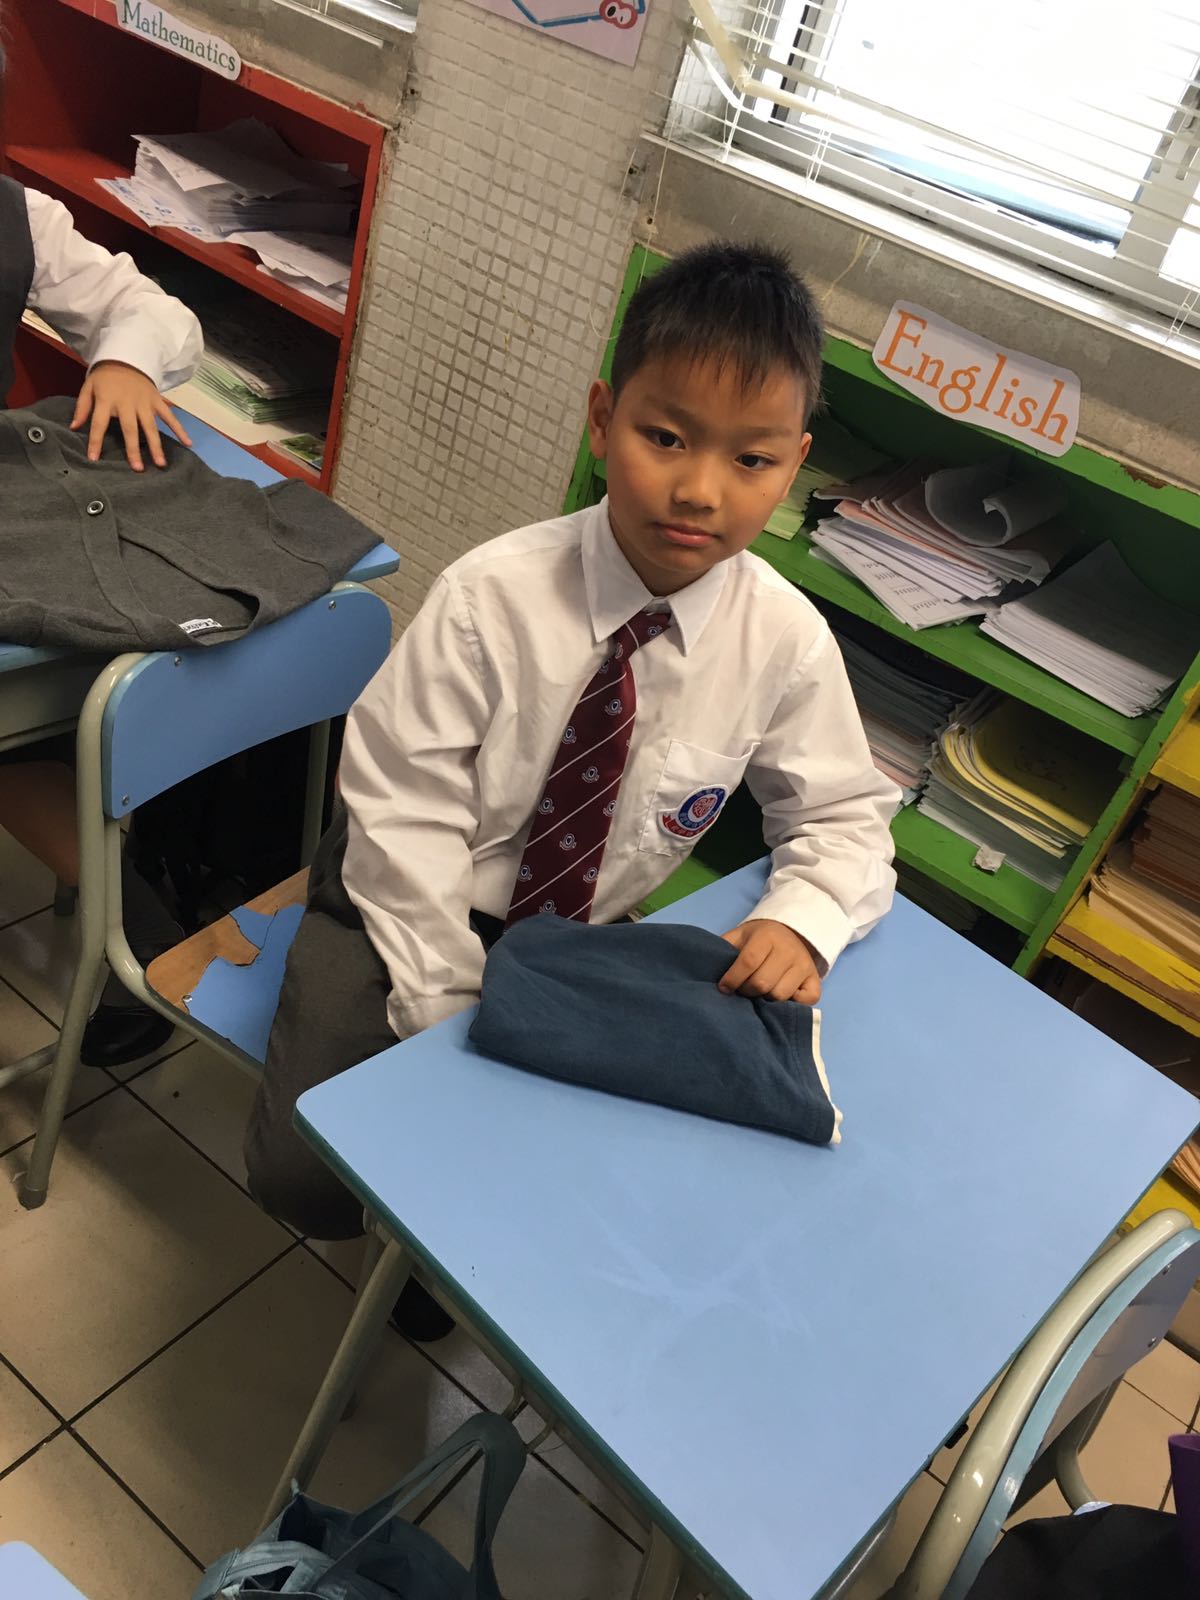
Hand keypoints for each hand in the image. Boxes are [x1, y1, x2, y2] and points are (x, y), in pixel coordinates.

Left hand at [70, 361, 191, 470]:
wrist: (126, 356)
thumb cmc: (105, 376)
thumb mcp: (88, 387)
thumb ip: (82, 407)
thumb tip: (74, 427)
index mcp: (107, 400)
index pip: (99, 423)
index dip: (96, 441)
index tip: (94, 459)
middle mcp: (127, 403)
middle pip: (130, 429)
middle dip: (133, 449)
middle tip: (137, 468)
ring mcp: (145, 403)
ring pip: (151, 427)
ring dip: (156, 446)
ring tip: (160, 464)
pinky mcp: (157, 401)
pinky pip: (169, 416)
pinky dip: (179, 429)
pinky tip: (187, 444)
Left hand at [719, 919, 821, 1003]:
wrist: (790, 932)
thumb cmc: (758, 939)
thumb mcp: (739, 936)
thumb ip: (723, 949)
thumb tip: (706, 969)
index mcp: (767, 937)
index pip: (748, 962)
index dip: (733, 979)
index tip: (723, 988)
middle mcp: (788, 951)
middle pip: (763, 983)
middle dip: (746, 991)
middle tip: (742, 990)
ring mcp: (804, 966)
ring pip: (780, 996)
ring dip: (765, 1000)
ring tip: (759, 993)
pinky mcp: (815, 980)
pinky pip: (806, 1002)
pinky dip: (792, 1005)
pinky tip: (781, 997)